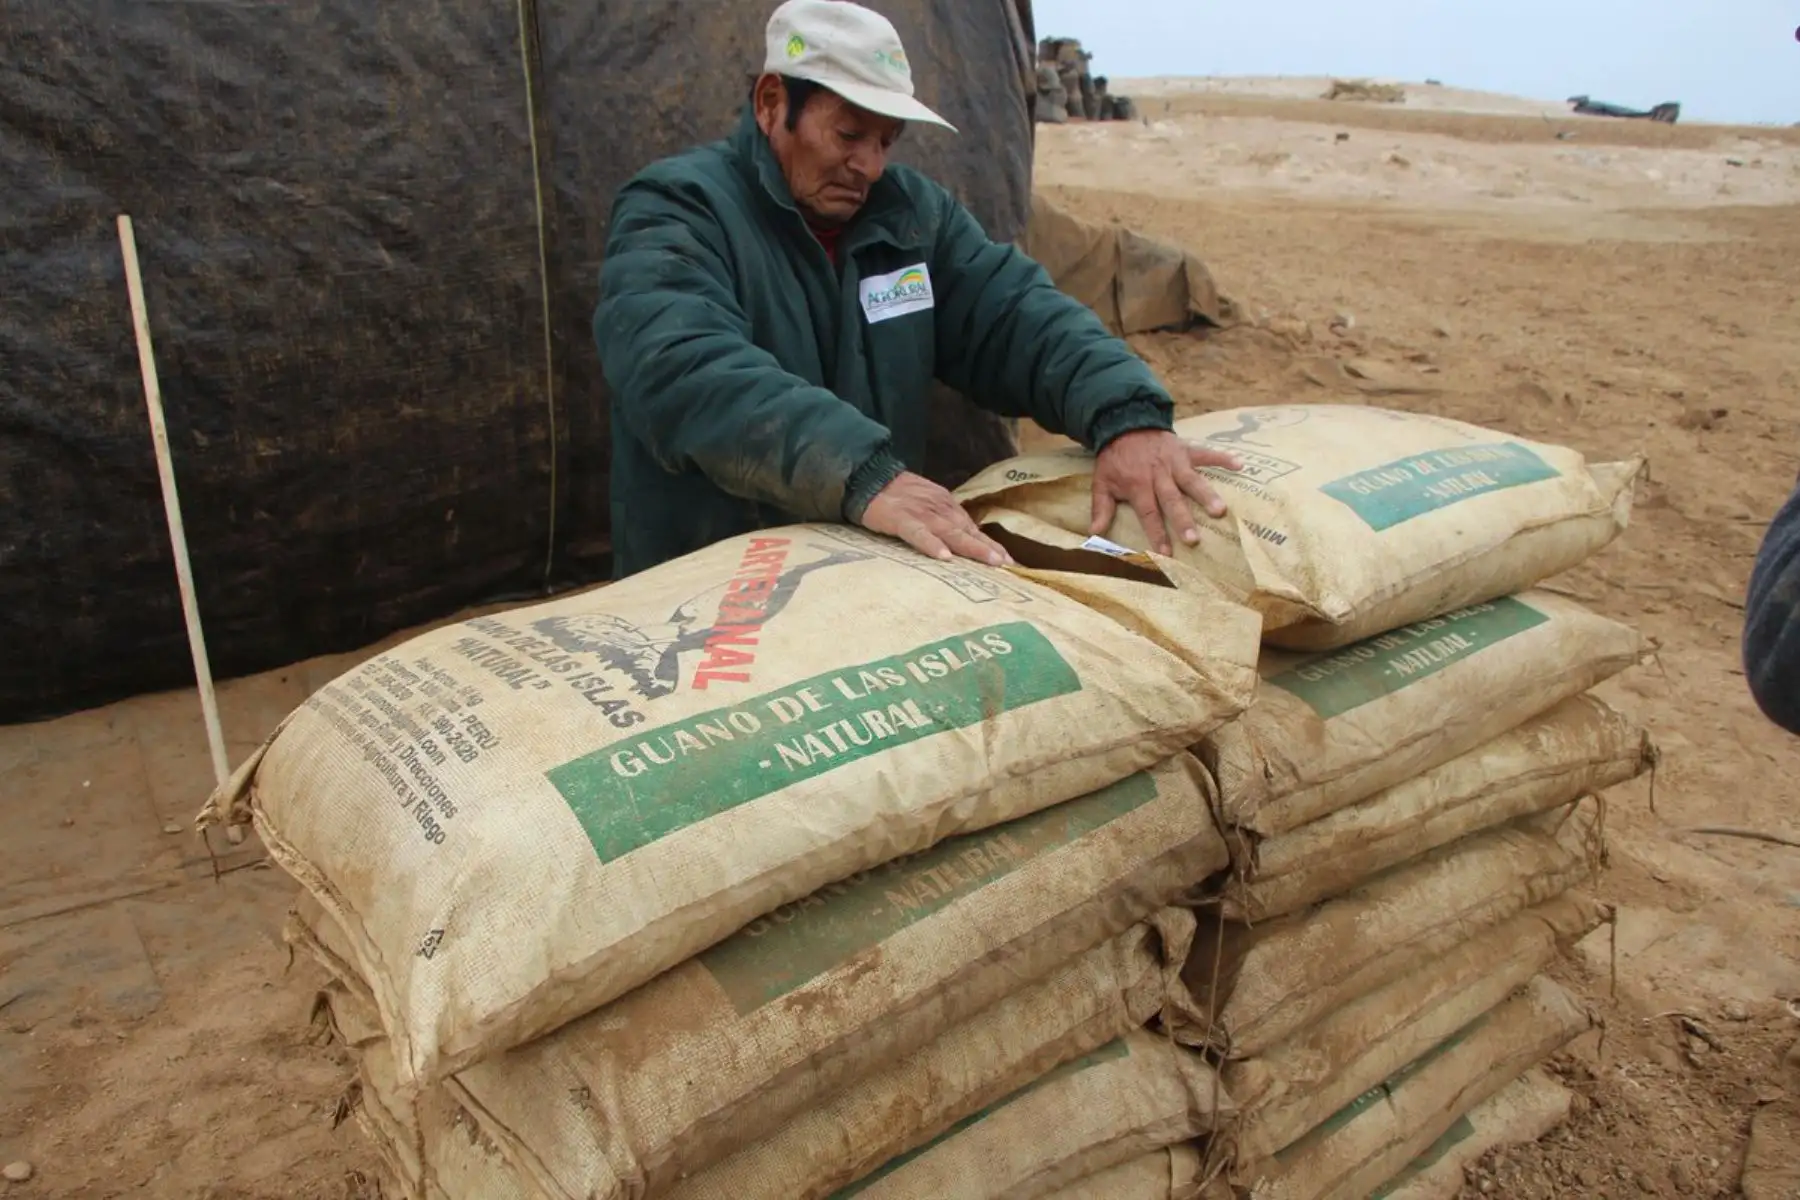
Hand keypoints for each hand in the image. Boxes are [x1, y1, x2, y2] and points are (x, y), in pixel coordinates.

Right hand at [859, 471, 1014, 567]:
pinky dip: (931, 544)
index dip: (990, 544)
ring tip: (989, 562)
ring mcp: (921, 513)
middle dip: (988, 548)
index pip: (971, 527)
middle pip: (967, 531)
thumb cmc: (897, 495)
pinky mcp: (901, 519)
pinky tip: (944, 557)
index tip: (1009, 560)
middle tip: (1007, 564)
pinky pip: (918, 534)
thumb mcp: (927, 503)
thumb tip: (964, 538)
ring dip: (971, 547)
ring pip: (950, 532)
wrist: (868, 477)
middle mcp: (939, 508)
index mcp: (946, 505)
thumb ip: (944, 519)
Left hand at [1090, 429, 1243, 555]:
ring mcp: (1175, 462)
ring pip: (1192, 480)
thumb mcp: (1101, 481)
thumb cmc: (1115, 458)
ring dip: (1206, 494)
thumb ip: (1101, 507)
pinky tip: (1240, 465)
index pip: (1148, 513)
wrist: (1125, 423)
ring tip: (1220, 510)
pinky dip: (1223, 458)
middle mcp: (1159, 475)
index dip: (1156, 533)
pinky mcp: (1187, 449)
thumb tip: (1095, 533)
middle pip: (1172, 500)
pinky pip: (1207, 453)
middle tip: (1194, 539)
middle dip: (1183, 520)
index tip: (1166, 553)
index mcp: (1138, 485)